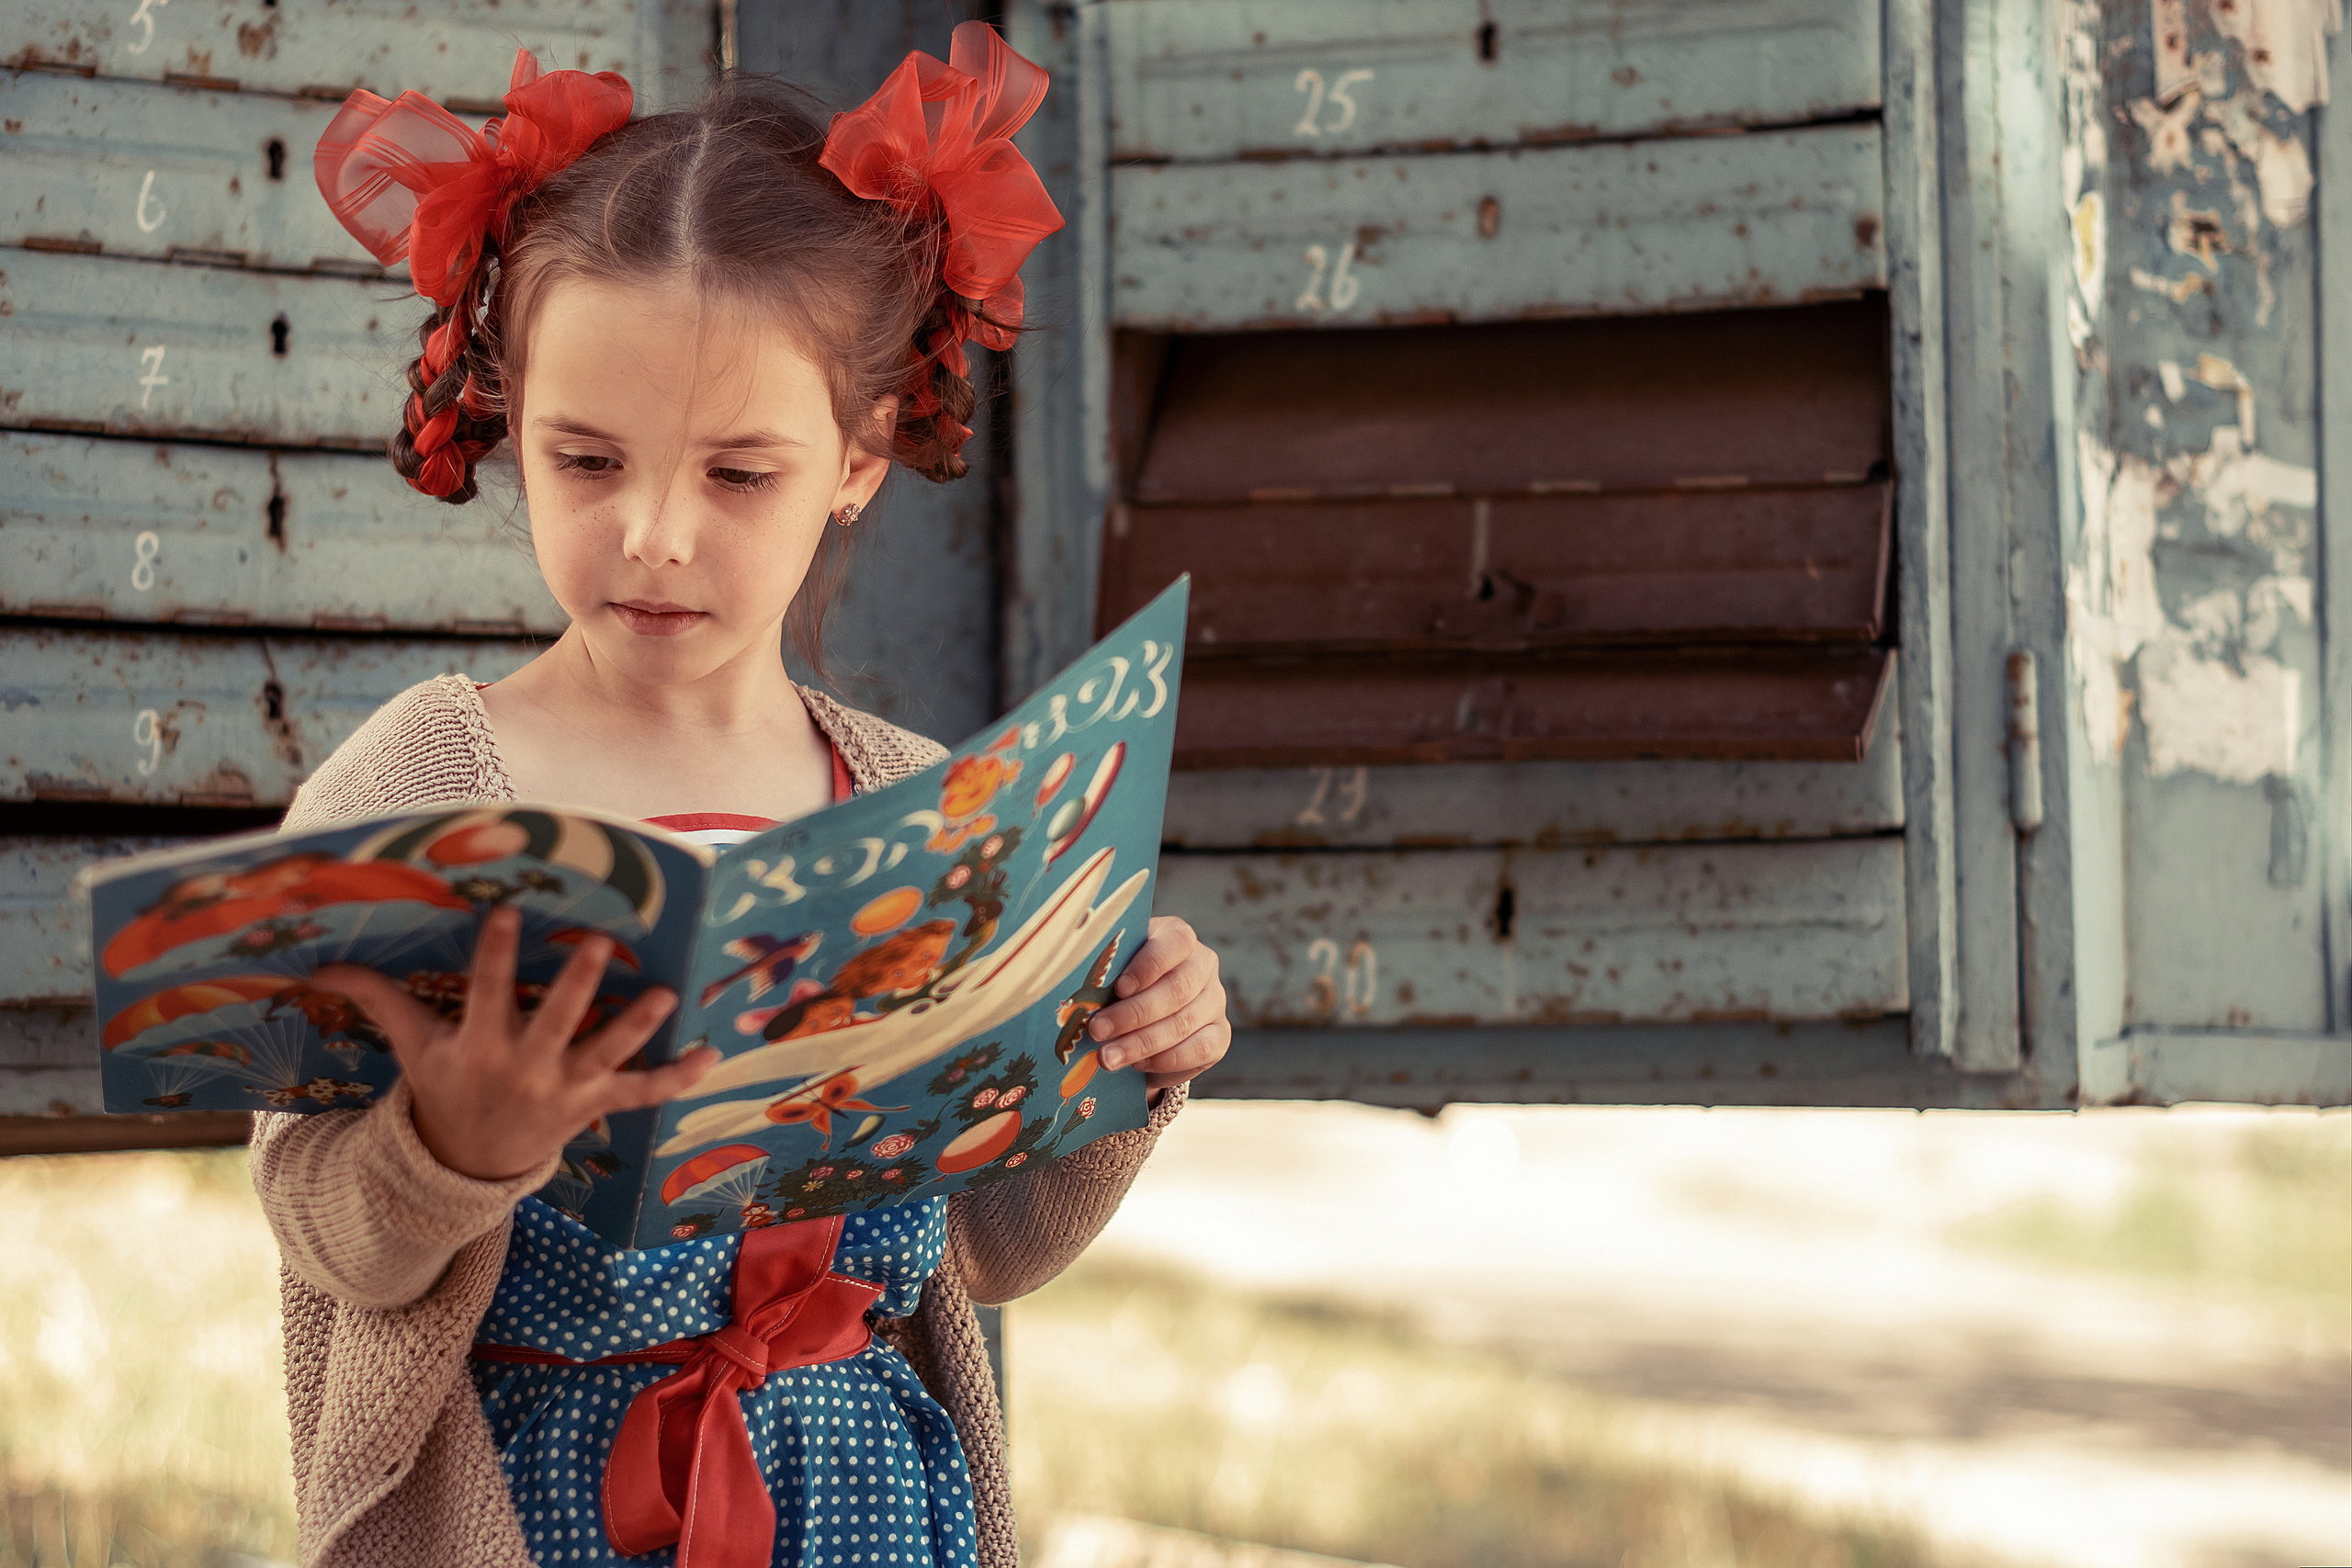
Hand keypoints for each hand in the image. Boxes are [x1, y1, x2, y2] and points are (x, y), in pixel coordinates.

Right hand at [313, 906, 716, 1181]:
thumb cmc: (444, 1089)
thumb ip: (378, 998)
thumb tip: (320, 965)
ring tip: (664, 994)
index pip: (488, 993)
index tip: (508, 912)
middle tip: (601, 943)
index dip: (497, 955)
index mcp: (480, 1047)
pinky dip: (677, 1078)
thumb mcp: (412, 1046)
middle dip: (578, 985)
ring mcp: (566, 1089)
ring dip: (637, 1025)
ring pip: (608, 1054)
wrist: (467, 1165)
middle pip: (557, 1022)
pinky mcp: (596, 1104)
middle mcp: (526, 1068)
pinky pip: (643, 1093)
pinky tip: (710, 1054)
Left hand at [1088, 915, 1230, 1092]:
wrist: (1145, 1020)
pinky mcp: (1220, 1035)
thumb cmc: (1121, 985)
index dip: (1149, 965)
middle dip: (1133, 1014)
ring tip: (1106, 1057)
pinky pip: (1199, 1050)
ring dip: (1141, 1043)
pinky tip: (1136, 1065)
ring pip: (1184, 1023)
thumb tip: (1075, 974)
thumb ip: (1103, 969)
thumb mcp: (1113, 969)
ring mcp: (1215, 1000)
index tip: (1119, 988)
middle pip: (1177, 989)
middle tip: (1097, 1031)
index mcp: (1177, 937)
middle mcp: (1203, 965)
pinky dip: (1164, 1060)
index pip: (1176, 942)